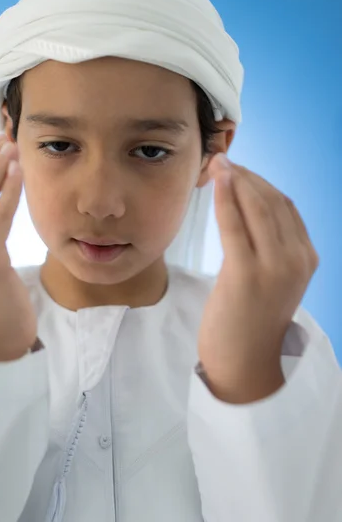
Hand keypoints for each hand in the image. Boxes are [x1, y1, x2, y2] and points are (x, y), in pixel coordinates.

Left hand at [198, 153, 318, 402]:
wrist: (244, 363)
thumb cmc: (249, 319)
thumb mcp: (269, 279)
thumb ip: (267, 248)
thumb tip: (246, 211)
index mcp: (306, 257)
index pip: (284, 206)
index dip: (259, 181)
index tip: (236, 168)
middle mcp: (297, 259)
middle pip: (272, 201)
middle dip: (245, 175)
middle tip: (221, 159)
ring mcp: (275, 267)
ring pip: (257, 208)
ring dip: (236, 180)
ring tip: (216, 163)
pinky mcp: (247, 275)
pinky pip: (236, 225)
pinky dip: (227, 198)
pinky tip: (218, 180)